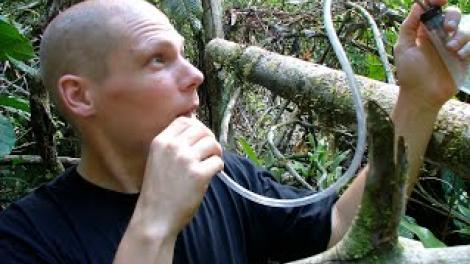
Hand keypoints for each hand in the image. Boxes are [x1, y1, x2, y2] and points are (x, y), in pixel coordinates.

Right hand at [134, 117, 223, 236]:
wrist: (155, 217)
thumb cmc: (158, 191)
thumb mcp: (157, 159)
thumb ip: (173, 144)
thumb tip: (198, 129)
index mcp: (161, 141)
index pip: (185, 121)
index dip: (197, 128)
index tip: (200, 139)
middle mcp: (173, 147)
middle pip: (202, 130)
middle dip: (209, 140)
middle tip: (210, 152)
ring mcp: (186, 160)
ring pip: (212, 144)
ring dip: (215, 153)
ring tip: (210, 164)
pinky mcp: (199, 174)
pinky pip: (218, 162)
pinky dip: (218, 168)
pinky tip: (211, 175)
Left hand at [394, 0, 467, 107]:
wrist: (422, 96)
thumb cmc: (410, 74)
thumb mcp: (403, 48)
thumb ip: (409, 26)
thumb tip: (417, 6)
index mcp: (424, 32)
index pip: (433, 10)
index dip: (437, 1)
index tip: (441, 0)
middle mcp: (439, 37)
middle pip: (453, 15)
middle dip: (452, 18)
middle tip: (447, 29)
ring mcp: (453, 47)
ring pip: (466, 29)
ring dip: (460, 36)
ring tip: (450, 49)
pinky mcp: (463, 58)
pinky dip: (468, 48)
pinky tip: (458, 56)